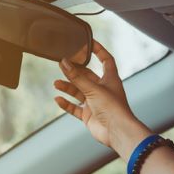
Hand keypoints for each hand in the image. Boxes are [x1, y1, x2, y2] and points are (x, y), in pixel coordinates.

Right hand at [53, 41, 149, 157]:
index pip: (106, 60)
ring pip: (79, 92)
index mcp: (110, 79)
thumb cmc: (112, 108)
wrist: (117, 132)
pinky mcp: (89, 115)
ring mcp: (96, 103)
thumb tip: (63, 62)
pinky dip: (67, 104)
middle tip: (61, 64)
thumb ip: (77, 77)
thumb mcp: (93, 88)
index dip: (98, 50)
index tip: (88, 42)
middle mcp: (103, 90)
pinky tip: (58, 99)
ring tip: (56, 83)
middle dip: (74, 71)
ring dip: (68, 87)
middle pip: (87, 76)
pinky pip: (75, 108)